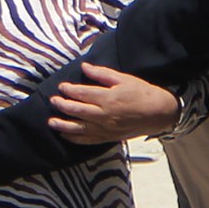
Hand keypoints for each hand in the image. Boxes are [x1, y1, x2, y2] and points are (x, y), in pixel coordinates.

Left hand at [47, 64, 179, 143]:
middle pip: (77, 111)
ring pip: (79, 128)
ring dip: (63, 125)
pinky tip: (66, 135)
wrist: (158, 113)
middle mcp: (104, 115)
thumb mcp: (124, 78)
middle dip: (62, 106)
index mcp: (108, 98)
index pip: (82, 93)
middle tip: (53, 100)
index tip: (62, 86)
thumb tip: (85, 67)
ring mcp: (105, 128)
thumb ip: (102, 73)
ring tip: (51, 122)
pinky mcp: (108, 138)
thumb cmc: (141, 93)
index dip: (69, 90)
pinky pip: (88, 140)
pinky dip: (75, 139)